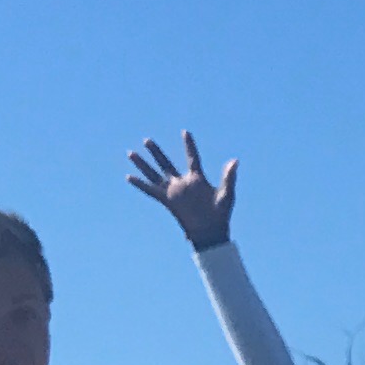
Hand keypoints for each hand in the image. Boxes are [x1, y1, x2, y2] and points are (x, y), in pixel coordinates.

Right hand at [124, 132, 237, 248]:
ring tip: (131, 153)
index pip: (192, 158)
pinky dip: (140, 184)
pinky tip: (129, 177)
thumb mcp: (227, 194)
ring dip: (143, 164)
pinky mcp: (167, 201)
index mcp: (197, 179)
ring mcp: (173, 191)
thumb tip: (235, 160)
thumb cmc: (220, 214)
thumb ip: (229, 177)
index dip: (189, 145)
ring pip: (154, 174)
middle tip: (147, 140)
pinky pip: (150, 190)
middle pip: (166, 163)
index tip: (185, 132)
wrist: (211, 232)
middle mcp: (182, 183)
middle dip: (156, 152)